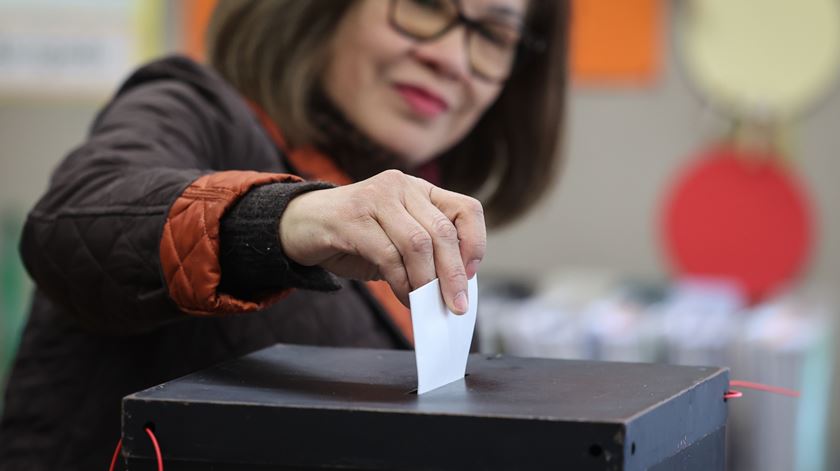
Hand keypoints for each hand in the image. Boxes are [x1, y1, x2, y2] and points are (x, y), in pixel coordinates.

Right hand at [279, 170, 485, 313]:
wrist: (299, 225)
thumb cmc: (354, 236)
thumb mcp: (397, 239)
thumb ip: (425, 253)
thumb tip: (454, 287)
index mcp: (419, 189)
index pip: (466, 209)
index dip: (475, 243)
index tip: (470, 275)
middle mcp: (400, 186)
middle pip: (443, 231)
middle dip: (453, 274)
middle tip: (455, 304)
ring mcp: (376, 198)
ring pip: (418, 244)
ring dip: (426, 282)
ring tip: (426, 304)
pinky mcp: (352, 217)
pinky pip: (388, 255)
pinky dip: (401, 283)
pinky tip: (405, 298)